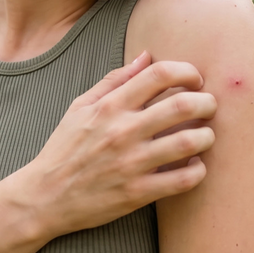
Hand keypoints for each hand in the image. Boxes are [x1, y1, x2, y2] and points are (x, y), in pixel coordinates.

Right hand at [17, 51, 215, 236]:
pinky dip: (198, 170)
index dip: (187, 71)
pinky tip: (196, 165)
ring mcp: (131, 163)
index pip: (159, 75)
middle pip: (182, 105)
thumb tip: (146, 55)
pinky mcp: (137, 193)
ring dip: (207, 136)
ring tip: (206, 136)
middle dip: (206, 102)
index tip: (195, 80)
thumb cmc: (64, 149)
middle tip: (209, 106)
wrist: (44, 197)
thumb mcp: (80, 107)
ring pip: (188, 142)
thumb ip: (115, 80)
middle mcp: (123, 131)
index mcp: (110, 106)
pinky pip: (182, 180)